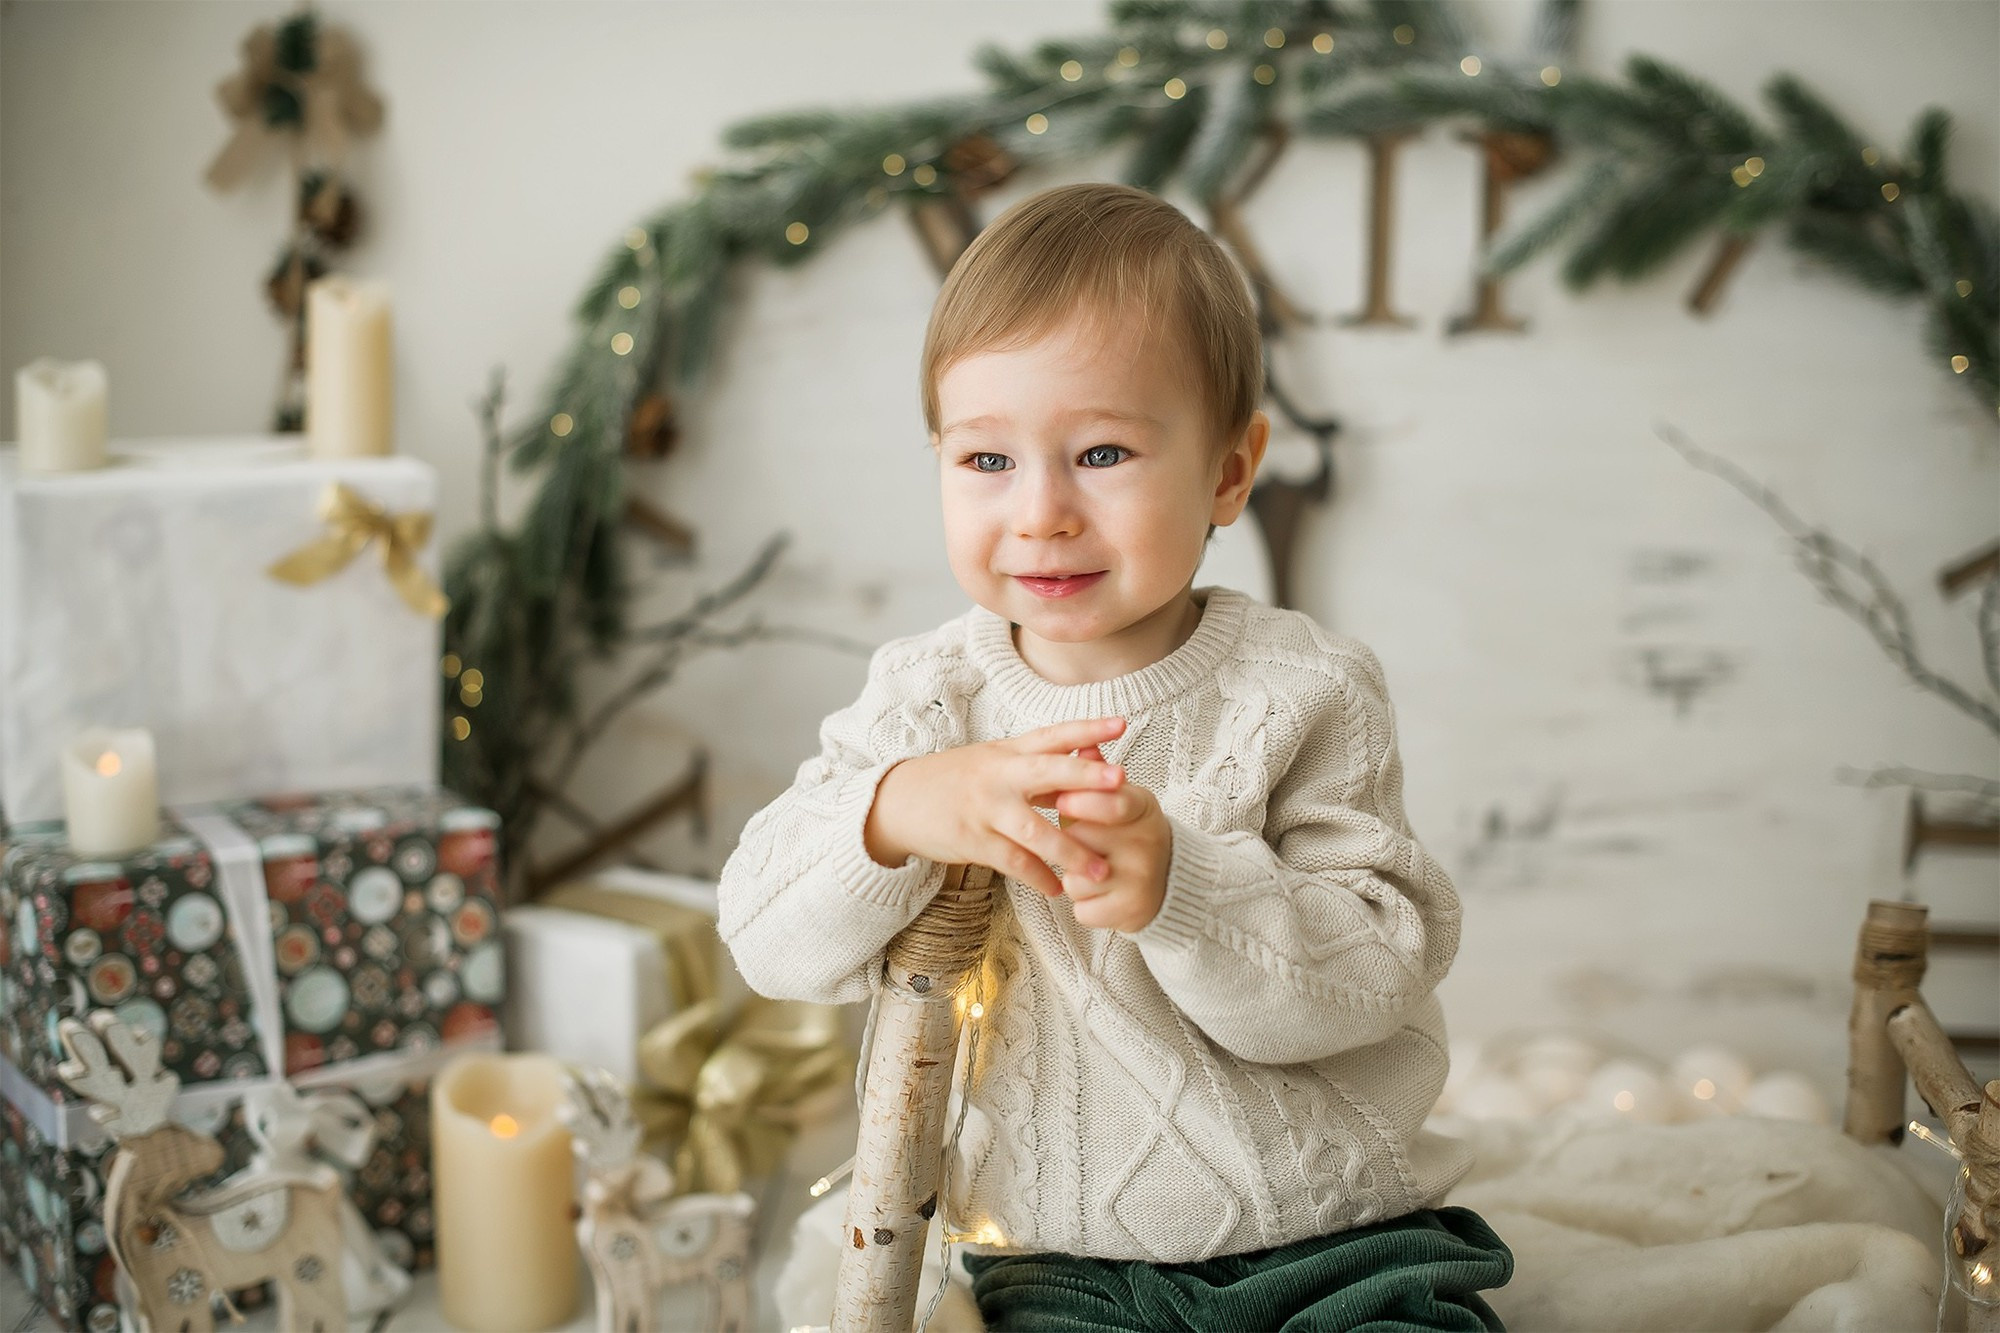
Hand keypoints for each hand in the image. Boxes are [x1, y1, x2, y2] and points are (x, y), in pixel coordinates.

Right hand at [864, 716, 1128, 899]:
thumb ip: (1038, 764)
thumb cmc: (957, 779)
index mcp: (1009, 752)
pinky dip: (1037, 876)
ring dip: (1070, 850)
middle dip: (1085, 777)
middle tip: (1121, 782)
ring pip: (1034, 829)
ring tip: (1101, 871)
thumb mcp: (995, 762)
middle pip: (1047, 772)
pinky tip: (1056, 889)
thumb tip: (1088, 759)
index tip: (1120, 725)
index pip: (1053, 735)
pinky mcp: (973, 840)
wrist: (899, 801)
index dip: (1086, 729)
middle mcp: (999, 775)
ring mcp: (986, 809)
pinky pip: (1012, 861)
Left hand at [1051, 744, 1171, 932]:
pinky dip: (1084, 905)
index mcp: (1143, 808)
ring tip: (1094, 871)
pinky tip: (1101, 896)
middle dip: (1068, 842)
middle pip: (1081, 839)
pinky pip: (1082, 908)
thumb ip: (1097, 774)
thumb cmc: (1130, 834)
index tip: (1059, 800)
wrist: (1171, 882)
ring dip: (1073, 877)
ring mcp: (1141, 879)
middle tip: (1081, 843)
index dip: (1083, 802)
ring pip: (1076, 877)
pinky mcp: (1131, 911)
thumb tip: (1084, 744)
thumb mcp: (1123, 799)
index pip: (1113, 803)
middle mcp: (1147, 843)